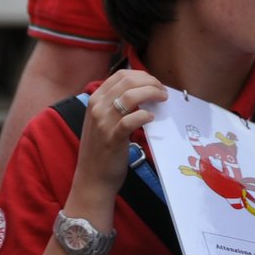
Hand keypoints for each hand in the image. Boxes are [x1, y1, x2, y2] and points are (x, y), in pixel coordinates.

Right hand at [75, 69, 167, 194]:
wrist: (92, 179)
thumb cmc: (102, 149)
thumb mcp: (103, 121)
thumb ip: (116, 105)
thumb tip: (143, 92)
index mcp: (95, 100)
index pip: (120, 75)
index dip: (142, 75)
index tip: (155, 83)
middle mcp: (97, 107)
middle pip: (128, 82)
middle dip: (151, 82)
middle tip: (163, 91)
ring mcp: (103, 122)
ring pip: (130, 96)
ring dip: (152, 94)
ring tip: (162, 100)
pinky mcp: (112, 138)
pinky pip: (131, 120)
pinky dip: (144, 116)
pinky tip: (151, 118)